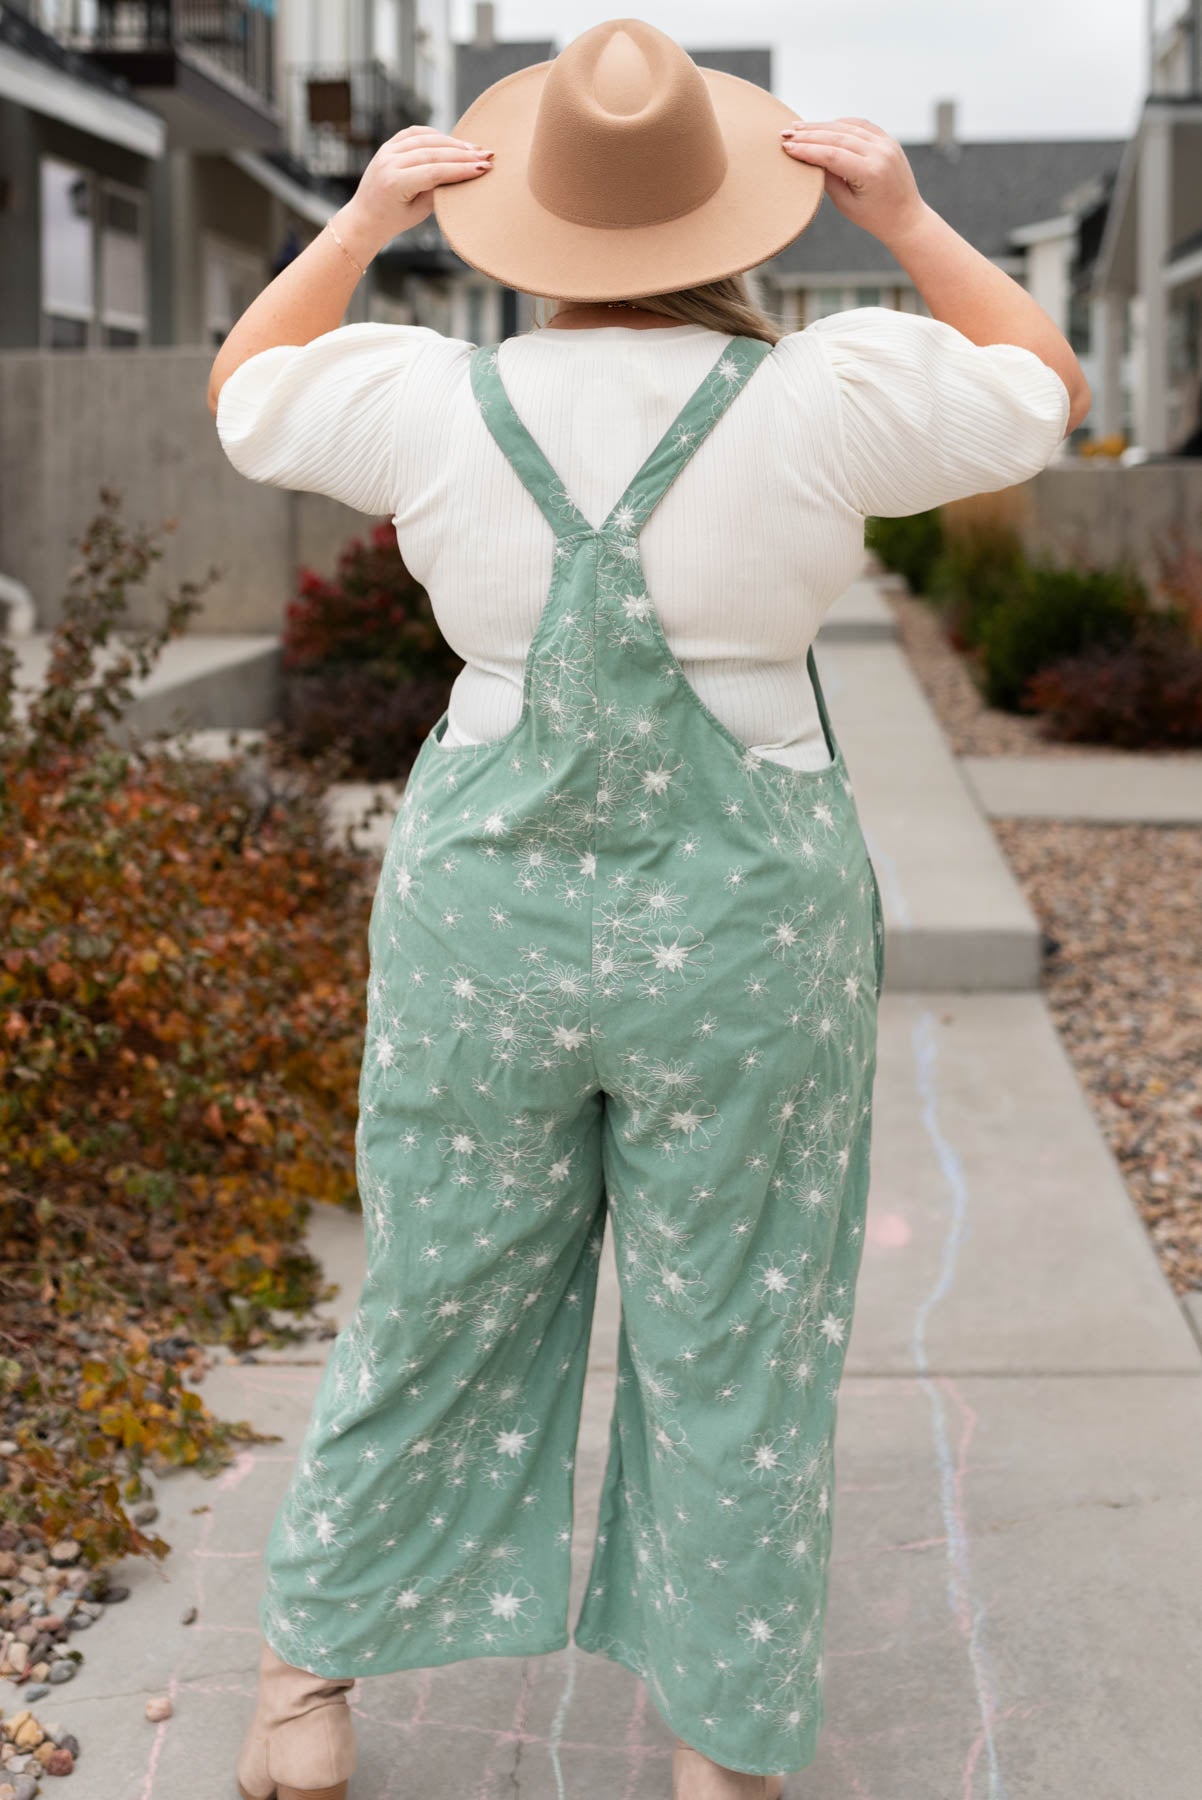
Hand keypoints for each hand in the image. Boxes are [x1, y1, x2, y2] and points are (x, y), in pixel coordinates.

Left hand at [338, 125, 493, 255]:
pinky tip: (452, 141)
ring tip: (474, 149)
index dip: (461, 169)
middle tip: (487, 155)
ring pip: (425, 140)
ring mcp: (386, 151)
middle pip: (432, 152)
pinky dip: (435, 135)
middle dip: (463, 154)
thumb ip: (437, 191)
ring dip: (453, 143)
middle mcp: (389, 163)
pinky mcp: (388, 145)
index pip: (434, 171)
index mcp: (394, 183)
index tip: (483, 168)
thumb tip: (462, 173)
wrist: (365, 217)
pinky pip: (415, 133)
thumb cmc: (394, 220)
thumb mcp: (419, 212)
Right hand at [781, 117, 926, 246]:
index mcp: (871, 173)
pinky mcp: (888, 140)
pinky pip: (861, 125)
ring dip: (821, 126)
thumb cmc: (874, 218)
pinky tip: (823, 126)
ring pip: (848, 127)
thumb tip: (808, 158)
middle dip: (809, 134)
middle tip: (786, 133)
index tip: (787, 147)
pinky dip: (841, 124)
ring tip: (799, 127)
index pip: (832, 154)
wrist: (906, 218)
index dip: (807, 149)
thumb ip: (828, 179)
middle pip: (838, 137)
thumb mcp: (846, 205)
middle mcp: (881, 153)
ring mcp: (887, 144)